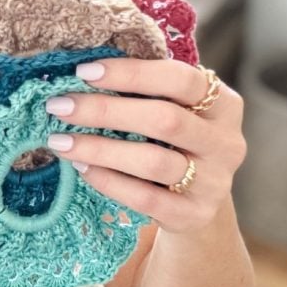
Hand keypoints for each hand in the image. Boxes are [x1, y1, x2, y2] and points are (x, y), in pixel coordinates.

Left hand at [44, 58, 246, 234]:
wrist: (198, 201)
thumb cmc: (175, 142)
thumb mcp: (176, 110)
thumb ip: (147, 90)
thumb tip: (84, 71)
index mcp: (225, 104)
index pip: (181, 79)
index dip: (131, 73)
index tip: (84, 72)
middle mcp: (226, 143)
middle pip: (164, 120)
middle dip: (105, 110)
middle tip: (60, 106)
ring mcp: (214, 183)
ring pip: (153, 161)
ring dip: (99, 149)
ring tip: (60, 141)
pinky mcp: (194, 215)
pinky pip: (145, 198)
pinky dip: (109, 181)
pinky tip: (81, 167)